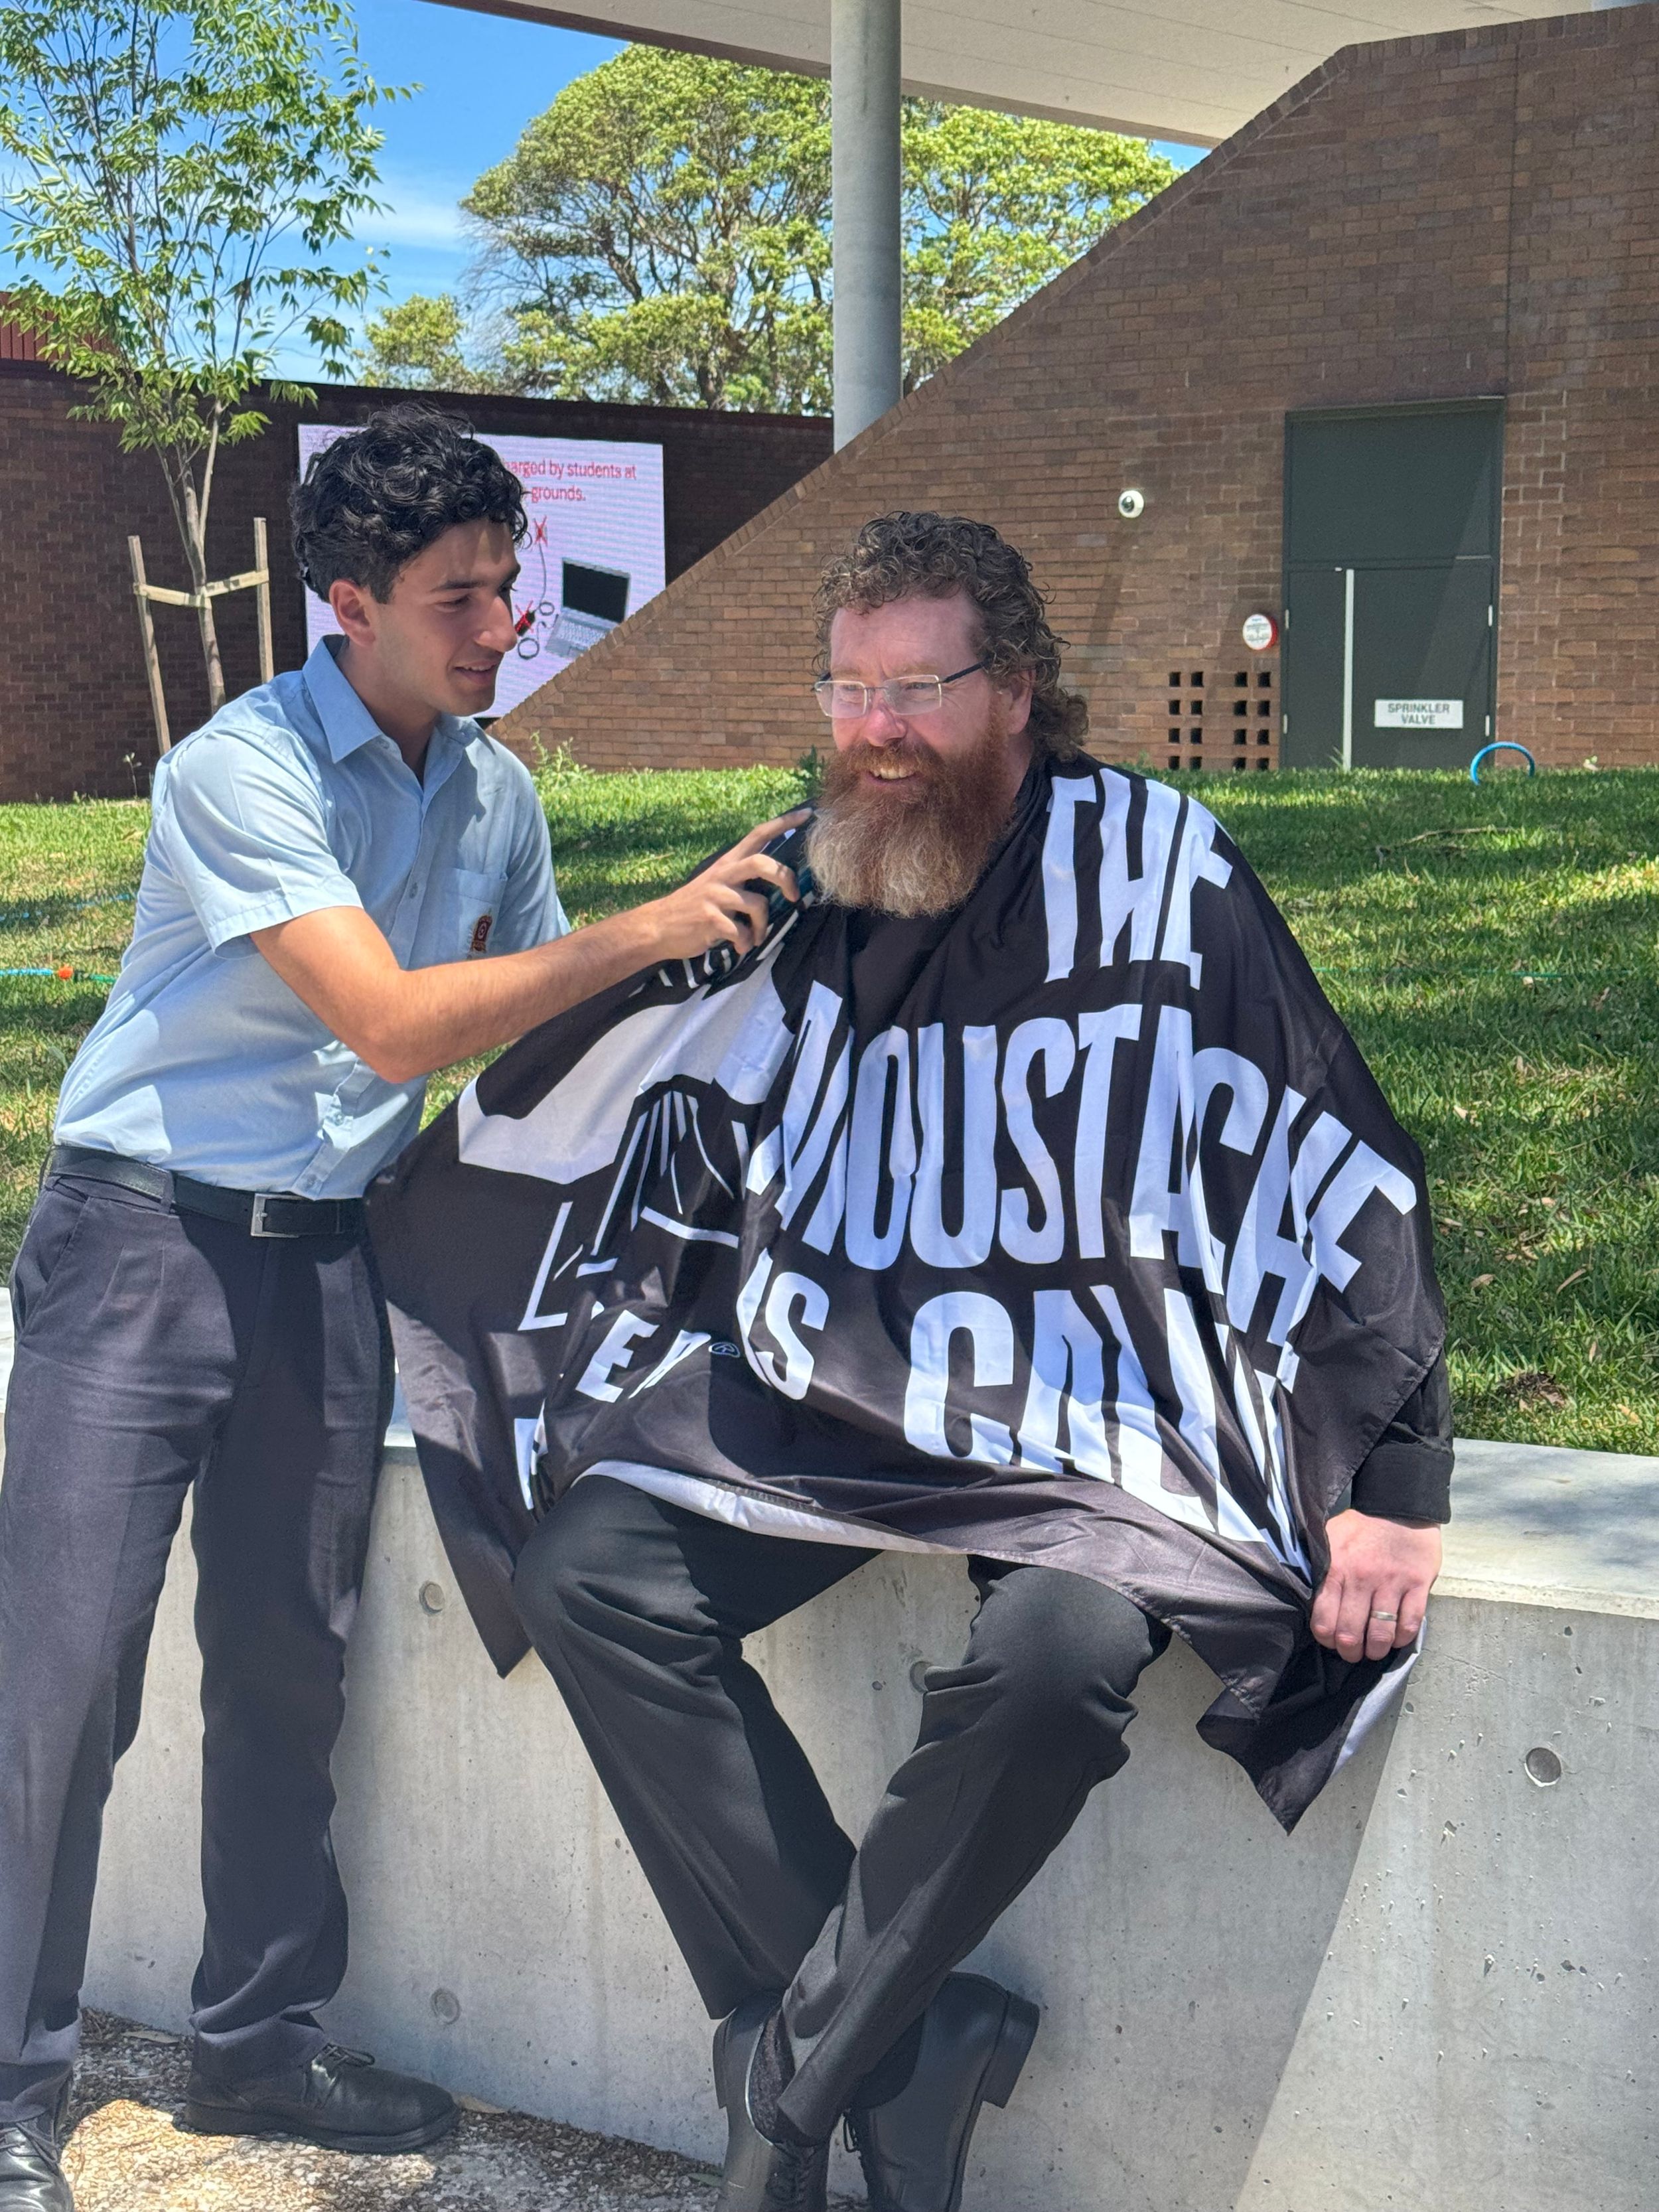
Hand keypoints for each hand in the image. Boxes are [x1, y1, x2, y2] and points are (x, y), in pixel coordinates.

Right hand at [639, 810, 808, 964]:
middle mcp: (723, 874)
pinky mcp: (710, 918)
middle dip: (784, 878)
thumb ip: (743, 880)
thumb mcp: (717, 885)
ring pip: (757, 904)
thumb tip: (780, 885)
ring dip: (762, 927)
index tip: (808, 814)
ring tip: (755, 938)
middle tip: (793, 897)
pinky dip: (744, 942)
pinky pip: (740, 931)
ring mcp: (715, 895)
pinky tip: (739, 946)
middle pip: (761, 862)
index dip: (784, 823)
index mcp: (728, 863)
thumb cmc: (696, 908)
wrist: (659, 927)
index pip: (758, 834)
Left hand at [1310, 1510, 1442, 1662]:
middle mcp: (1361, 1579)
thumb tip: (1305, 1596)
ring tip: (1374, 1650)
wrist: (1400, 1507)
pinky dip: (1402, 1638)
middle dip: (1350, 1652)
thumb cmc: (1360, 1528)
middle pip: (1351, 1633)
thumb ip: (1318, 1568)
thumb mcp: (1329, 1540)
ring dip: (1376, 1650)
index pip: (1324, 1620)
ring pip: (1381, 1634)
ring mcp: (1391, 1583)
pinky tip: (1396, 1637)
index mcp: (1335, 1569)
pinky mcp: (1418, 1584)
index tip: (1331, 1641)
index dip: (1326, 1639)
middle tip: (1353, 1652)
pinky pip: (1410, 1624)